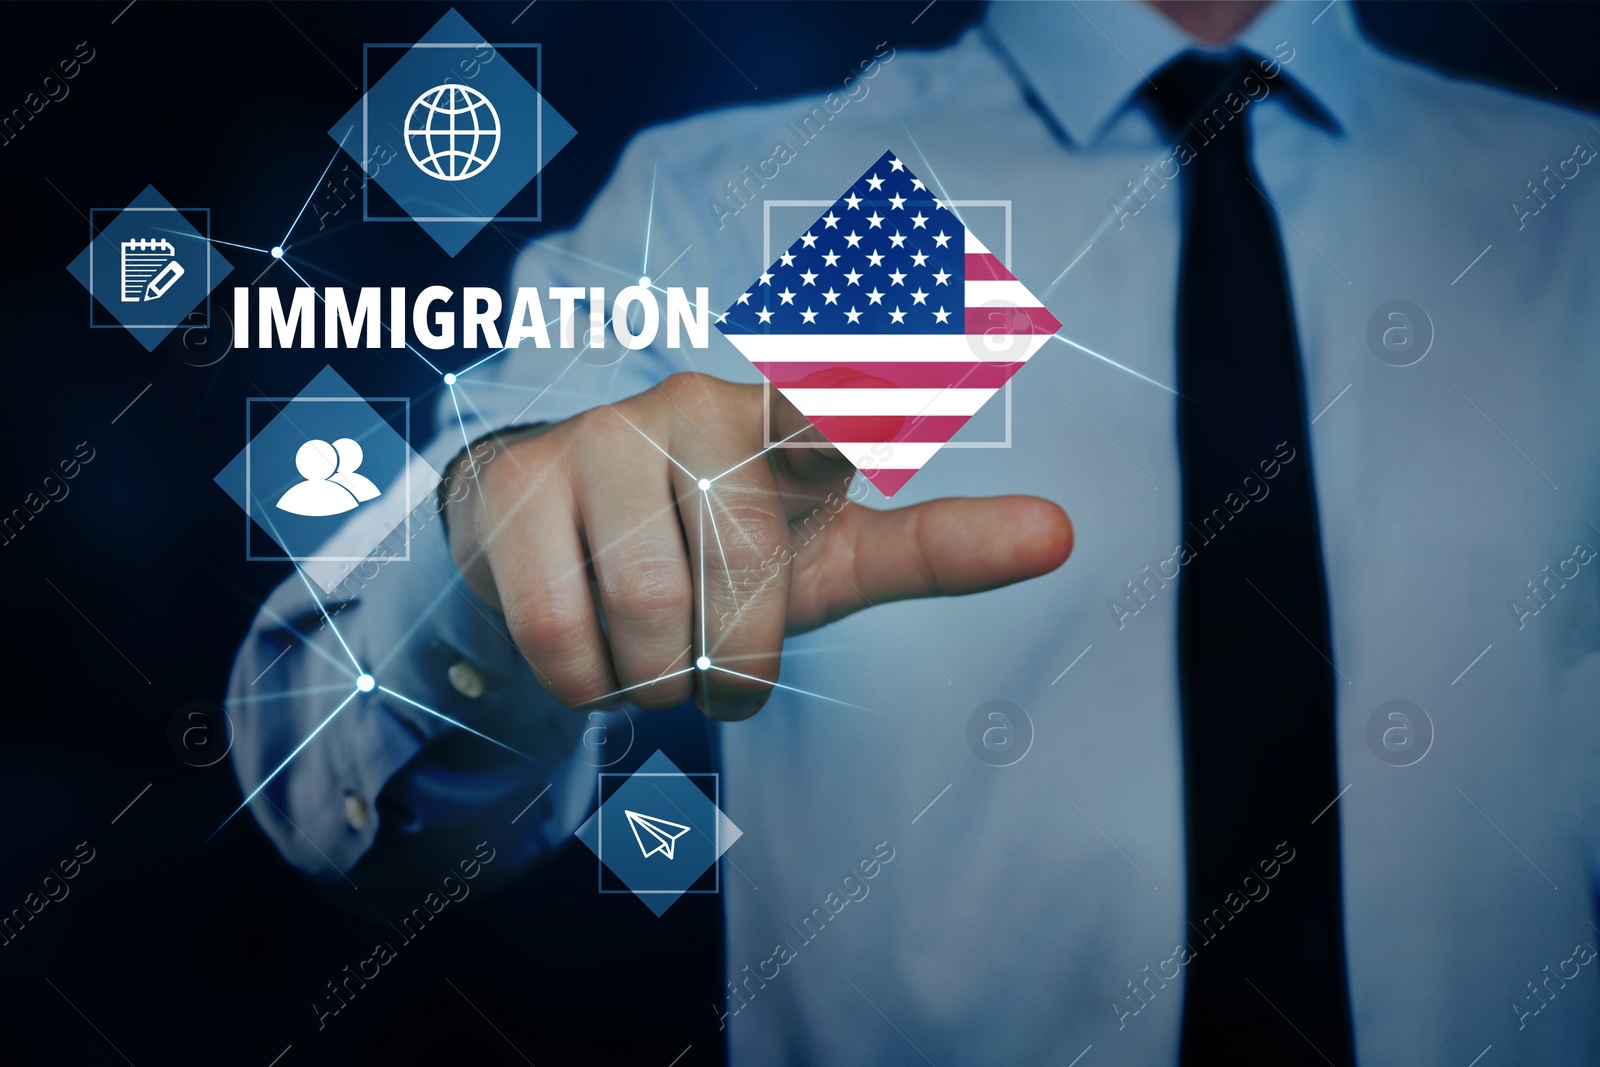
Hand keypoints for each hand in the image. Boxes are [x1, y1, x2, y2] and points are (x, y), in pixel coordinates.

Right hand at [446, 373, 1071, 718]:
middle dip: (729, 670)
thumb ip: (939, 549)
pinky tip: (587, 652)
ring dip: (653, 682)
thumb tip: (1068, 532)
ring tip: (648, 657)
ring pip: (648, 618)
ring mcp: (599, 433)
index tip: (970, 319)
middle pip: (740, 591)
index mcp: (788, 423)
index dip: (883, 377)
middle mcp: (696, 406)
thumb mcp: (830, 559)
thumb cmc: (717, 550)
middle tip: (708, 663)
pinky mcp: (515, 478)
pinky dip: (583, 684)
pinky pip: (560, 632)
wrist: (564, 549)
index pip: (839, 399)